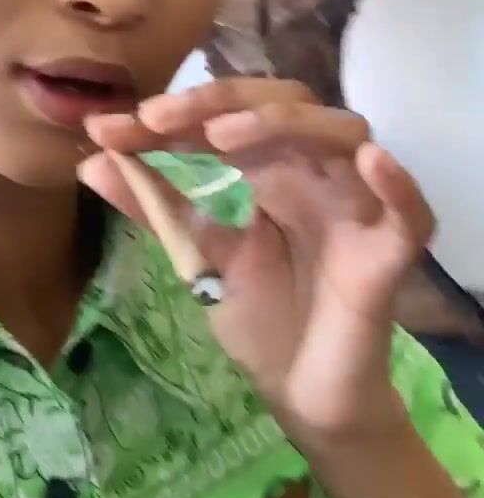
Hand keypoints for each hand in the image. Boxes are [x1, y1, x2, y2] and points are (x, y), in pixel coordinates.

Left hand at [79, 79, 433, 448]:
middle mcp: (314, 171)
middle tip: (156, 118)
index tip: (105, 130)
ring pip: (344, 134)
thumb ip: (154, 208)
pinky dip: (397, 184)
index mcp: (269, 165)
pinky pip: (408, 213)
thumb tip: (89, 161)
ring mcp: (354, 206)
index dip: (171, 115)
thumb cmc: (258, 316)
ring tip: (224, 137)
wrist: (300, 395)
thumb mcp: (196, 257)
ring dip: (286, 124)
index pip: (227, 116)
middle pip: (285, 105)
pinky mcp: (387, 254)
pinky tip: (372, 162)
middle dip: (218, 103)